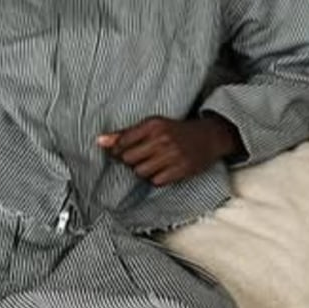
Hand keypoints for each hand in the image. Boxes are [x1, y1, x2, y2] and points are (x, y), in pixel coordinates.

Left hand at [96, 115, 239, 186]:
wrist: (208, 137)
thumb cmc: (175, 131)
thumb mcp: (153, 125)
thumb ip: (126, 134)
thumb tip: (100, 141)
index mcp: (153, 125)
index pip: (122, 142)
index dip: (117, 151)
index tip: (120, 152)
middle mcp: (163, 139)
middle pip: (129, 159)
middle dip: (130, 161)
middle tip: (141, 157)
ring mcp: (173, 155)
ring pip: (141, 172)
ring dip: (143, 171)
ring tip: (154, 163)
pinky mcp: (181, 170)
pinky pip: (156, 182)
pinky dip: (157, 178)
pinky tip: (164, 169)